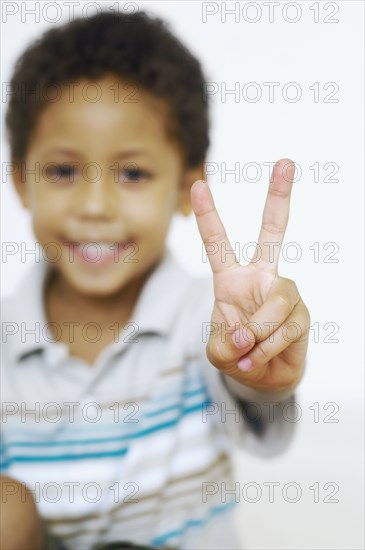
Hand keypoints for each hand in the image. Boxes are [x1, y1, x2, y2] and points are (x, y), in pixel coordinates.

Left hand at [191, 159, 309, 393]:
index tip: (199, 184)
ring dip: (257, 334)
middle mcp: (262, 277)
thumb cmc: (236, 355)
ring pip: (274, 303)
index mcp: (232, 279)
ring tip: (247, 355)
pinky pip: (286, 327)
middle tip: (286, 162)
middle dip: (279, 197)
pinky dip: (268, 348)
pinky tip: (259, 358)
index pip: (219, 243)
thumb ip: (224, 343)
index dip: (208, 215)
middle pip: (274, 233)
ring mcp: (284, 293)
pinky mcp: (302, 314)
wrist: (263, 378)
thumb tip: (245, 335)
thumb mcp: (217, 352)